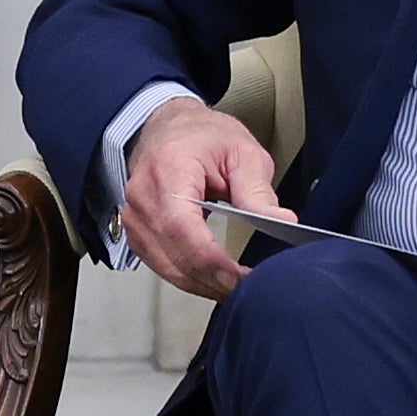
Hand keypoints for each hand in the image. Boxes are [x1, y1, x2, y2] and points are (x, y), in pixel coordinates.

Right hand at [123, 98, 290, 299]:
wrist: (168, 126)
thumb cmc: (202, 135)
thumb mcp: (241, 152)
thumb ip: (257, 191)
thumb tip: (282, 221)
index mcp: (168, 171)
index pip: (185, 231)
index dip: (215, 263)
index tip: (244, 278)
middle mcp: (142, 198)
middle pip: (175, 256)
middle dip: (213, 280)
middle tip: (247, 289)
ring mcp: (133, 217)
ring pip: (166, 267)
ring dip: (201, 284)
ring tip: (232, 288)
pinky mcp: (135, 230)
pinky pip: (159, 264)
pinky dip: (186, 277)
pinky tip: (209, 280)